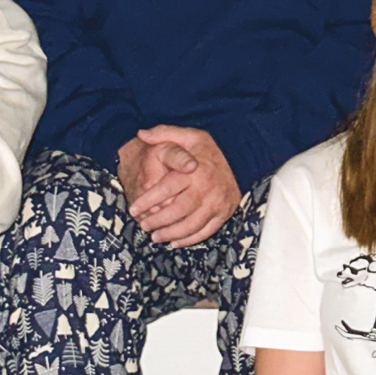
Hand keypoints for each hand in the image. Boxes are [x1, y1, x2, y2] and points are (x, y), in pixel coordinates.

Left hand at [119, 126, 241, 246]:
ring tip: (155, 236)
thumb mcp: (189, 135)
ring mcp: (216, 203)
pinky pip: (205, 231)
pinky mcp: (223, 214)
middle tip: (143, 225)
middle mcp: (206, 188)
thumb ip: (164, 133)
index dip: (148, 201)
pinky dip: (189, 240)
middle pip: (178, 210)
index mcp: (194, 171)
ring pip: (191, 225)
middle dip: (158, 221)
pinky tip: (175, 242)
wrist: (241, 160)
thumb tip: (142, 133)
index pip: (166, 188)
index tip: (134, 209)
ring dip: (171, 233)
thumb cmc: (210, 151)